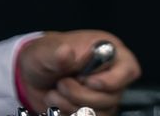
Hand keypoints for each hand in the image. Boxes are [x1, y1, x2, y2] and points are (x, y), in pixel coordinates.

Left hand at [16, 29, 140, 114]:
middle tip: (61, 84)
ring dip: (72, 107)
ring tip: (54, 94)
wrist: (30, 77)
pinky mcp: (93, 111)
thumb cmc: (44, 56)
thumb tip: (66, 52)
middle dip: (80, 95)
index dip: (111, 80)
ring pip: (101, 113)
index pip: (128, 69)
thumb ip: (56, 53)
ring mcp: (103, 95)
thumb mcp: (45, 51)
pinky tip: (57, 106)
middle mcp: (110, 74)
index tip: (87, 81)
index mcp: (106, 51)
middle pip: (112, 97)